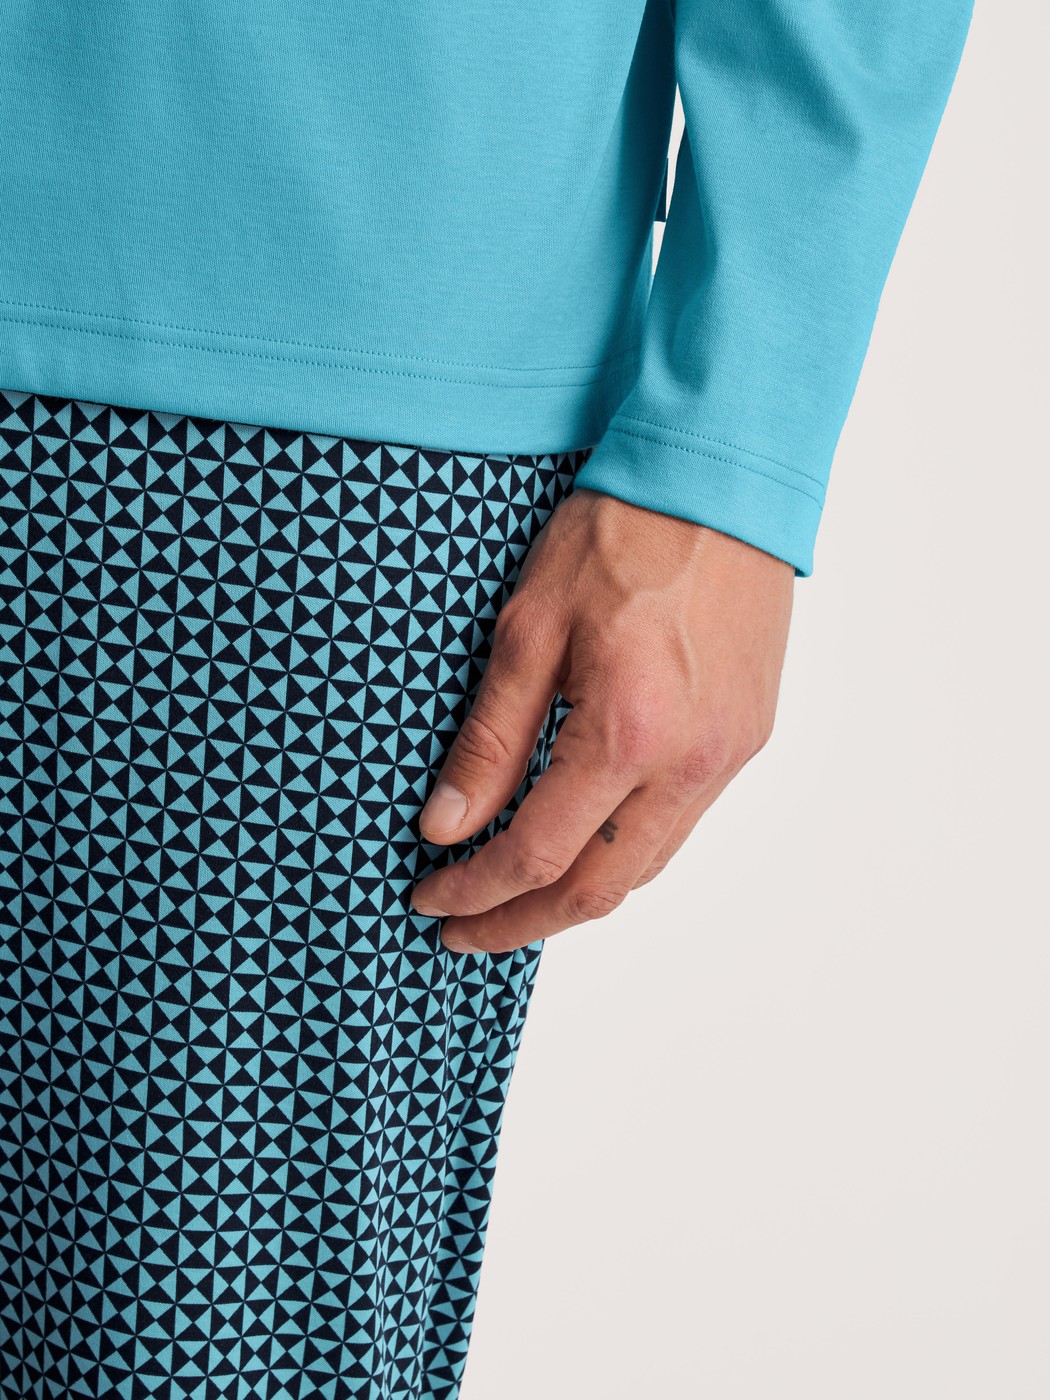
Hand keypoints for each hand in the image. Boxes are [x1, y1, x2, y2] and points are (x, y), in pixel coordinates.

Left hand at [411, 489, 793, 953]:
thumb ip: (490, 740)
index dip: (475, 892)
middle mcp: (691, 762)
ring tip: (516, 897)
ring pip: (647, 866)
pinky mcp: (749, 737)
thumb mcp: (528, 628)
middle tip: (465, 930)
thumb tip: (447, 826)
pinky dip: (625, 851)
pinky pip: (682, 824)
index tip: (429, 899)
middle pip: (601, 889)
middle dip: (524, 923)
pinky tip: (586, 839)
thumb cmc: (620, 532)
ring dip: (579, 894)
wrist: (720, 479)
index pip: (538, 854)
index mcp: (628, 734)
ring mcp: (730, 755)